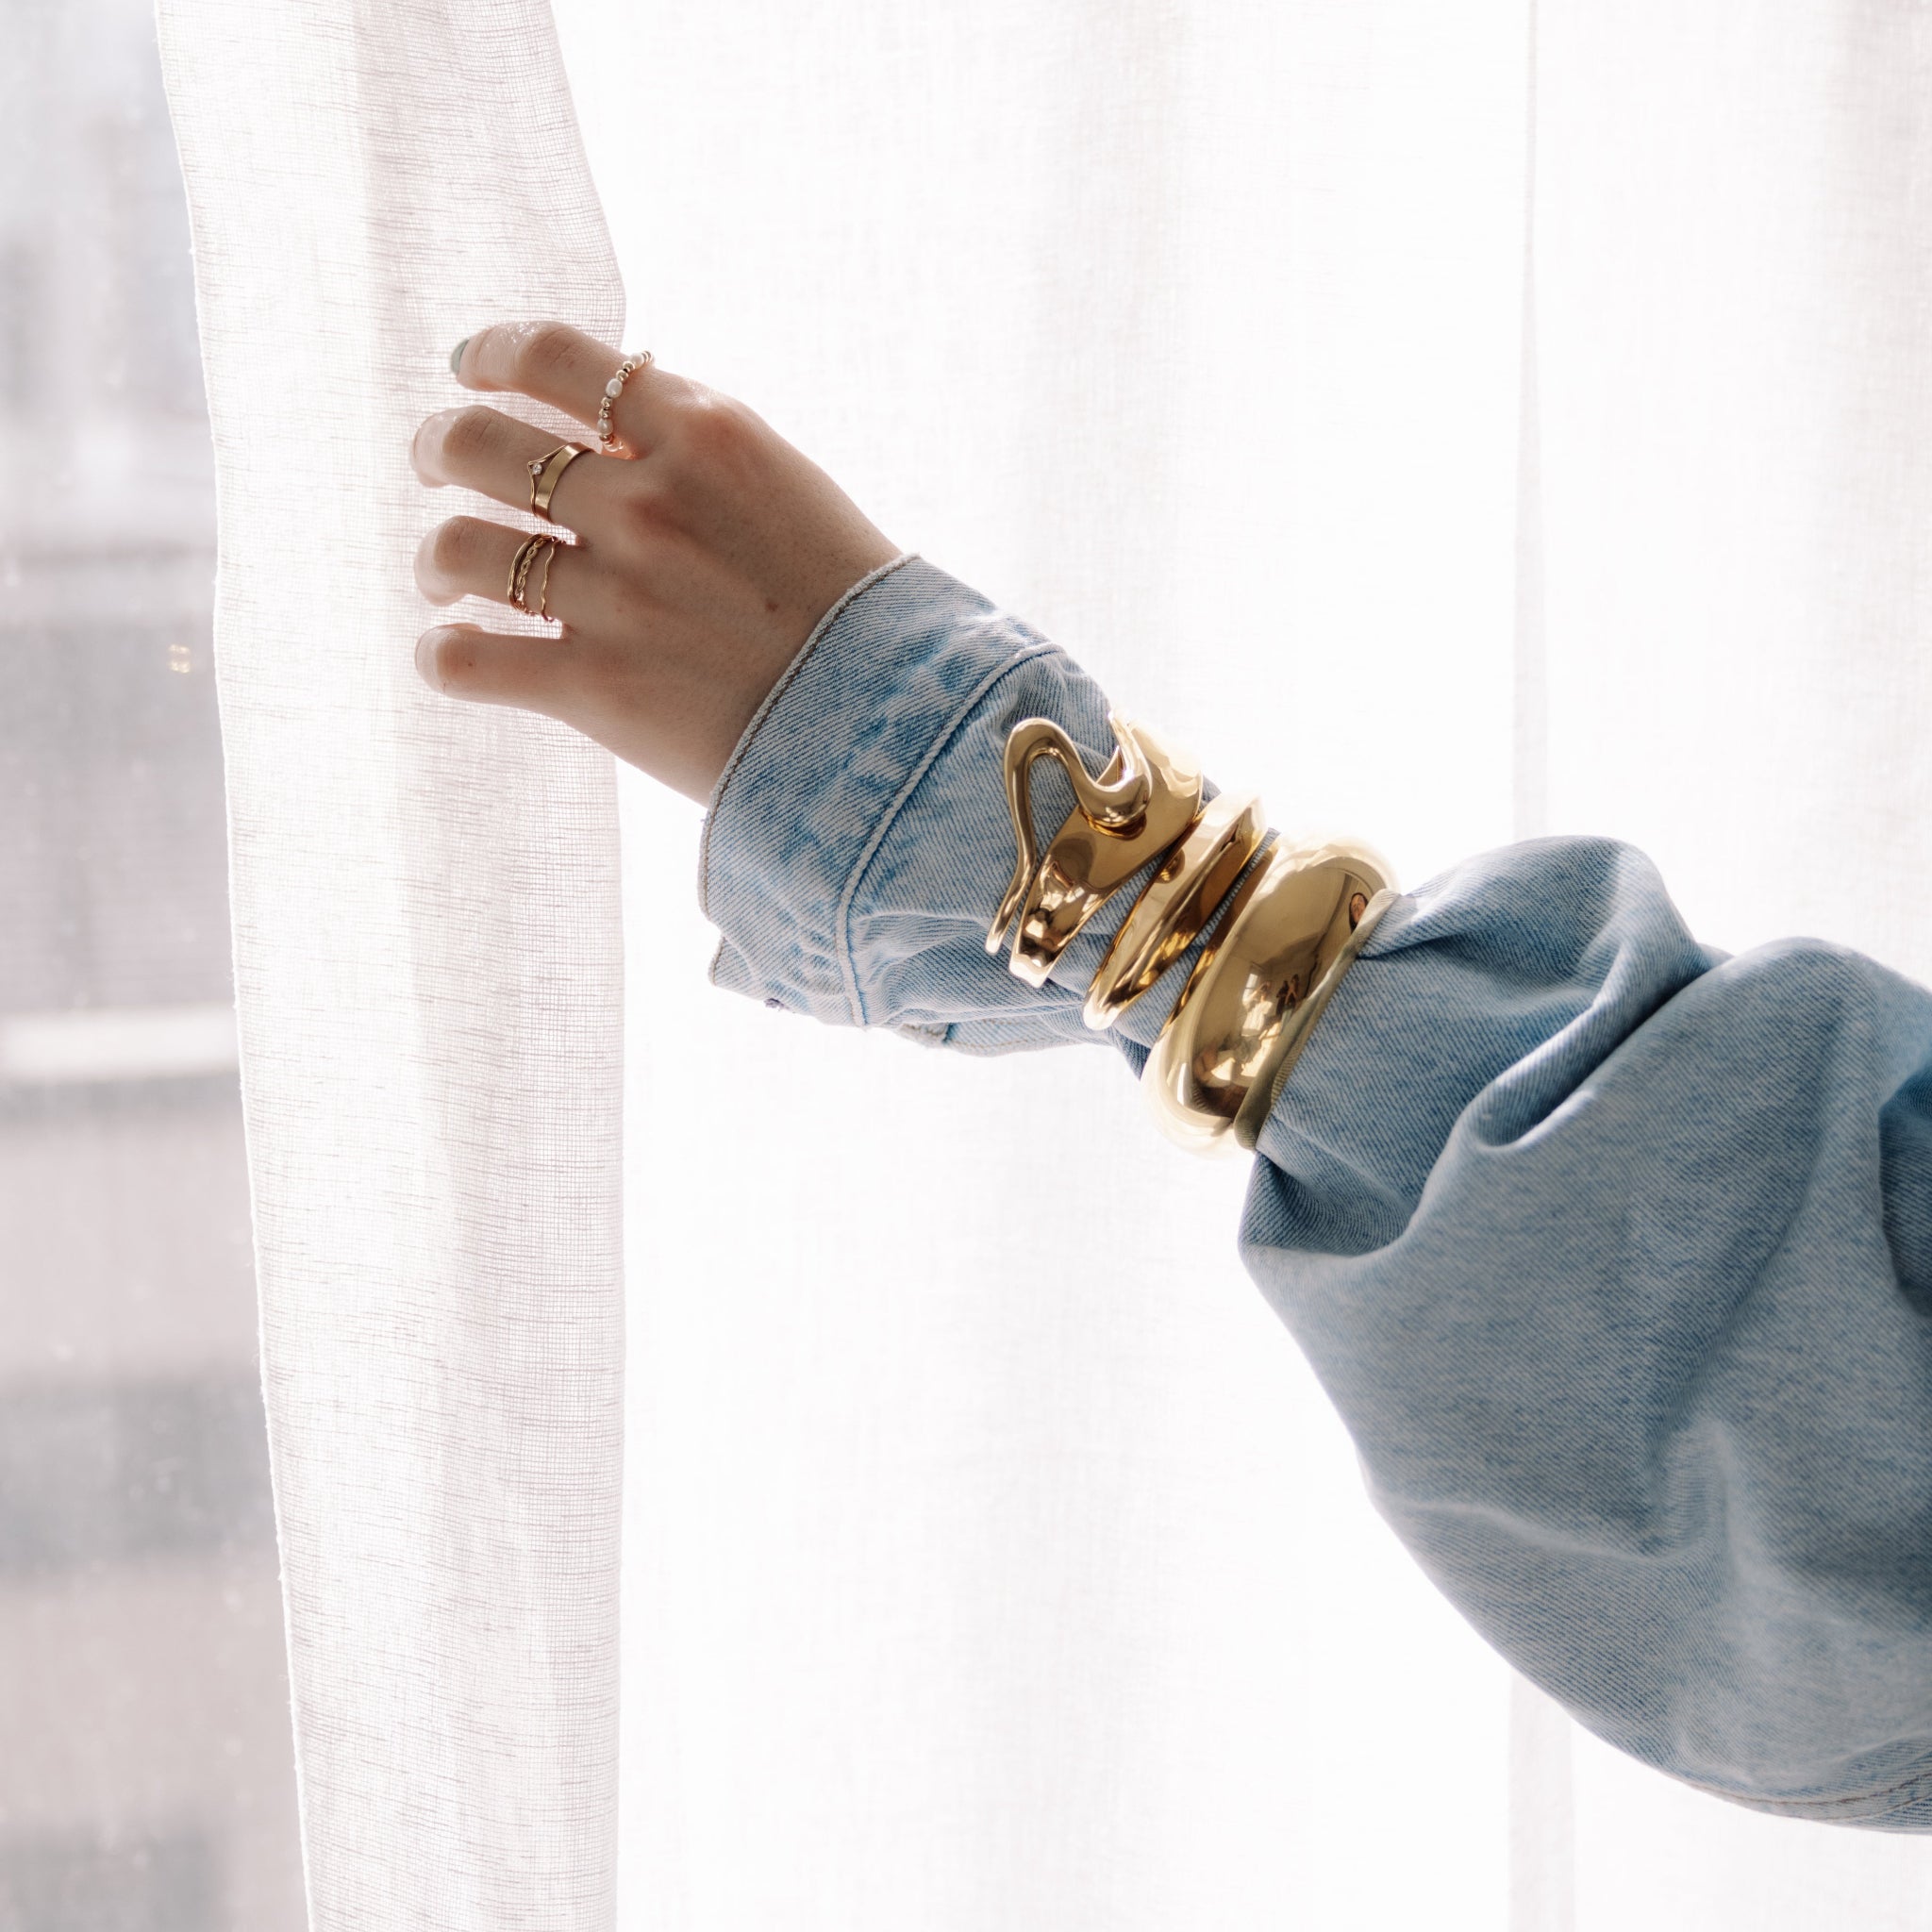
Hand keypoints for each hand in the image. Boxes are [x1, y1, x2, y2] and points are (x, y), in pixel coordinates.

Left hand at [410, 321, 898, 802]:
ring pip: (458, 549)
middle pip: (480, 442)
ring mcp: (615, 595)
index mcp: (701, 432)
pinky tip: (455, 656)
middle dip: (439, 450)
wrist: (893, 723)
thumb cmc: (852, 606)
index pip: (553, 355)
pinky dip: (443, 655)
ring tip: (445, 578)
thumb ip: (693, 445)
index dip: (492, 354)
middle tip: (437, 467)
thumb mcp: (785, 485)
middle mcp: (647, 503)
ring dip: (436, 561)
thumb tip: (604, 414)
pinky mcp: (593, 687)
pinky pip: (462, 659)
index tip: (470, 370)